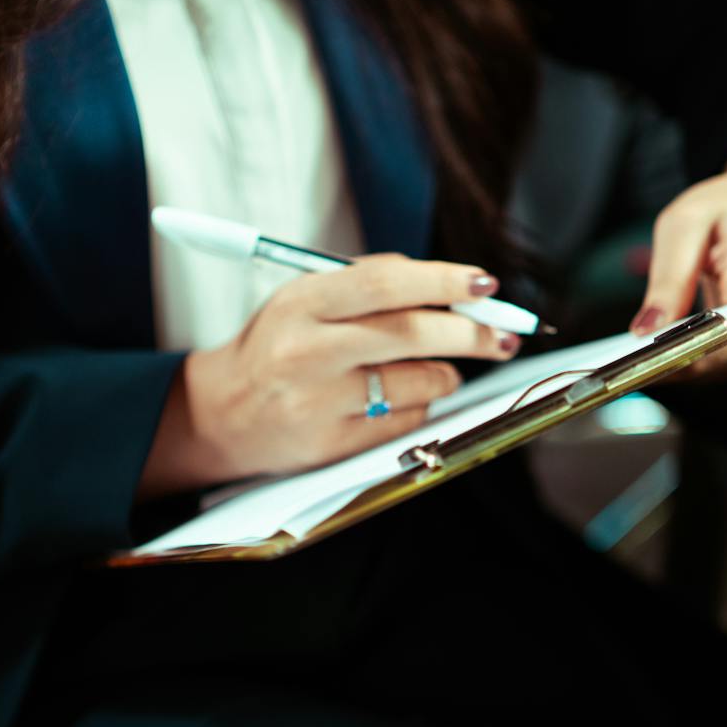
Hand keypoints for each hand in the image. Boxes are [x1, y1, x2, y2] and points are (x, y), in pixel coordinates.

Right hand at [139, 255, 518, 494]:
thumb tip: (451, 285)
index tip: (485, 284)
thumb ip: (368, 286)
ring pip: (419, 382)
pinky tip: (401, 397)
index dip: (442, 281)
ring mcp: (321, 403)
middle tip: (504, 333)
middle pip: (411, 334)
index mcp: (302, 303)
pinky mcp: (333, 444)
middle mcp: (309, 352)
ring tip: (439, 366)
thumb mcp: (304, 299)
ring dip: (447, 372)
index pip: (385, 284)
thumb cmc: (277, 345)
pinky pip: (407, 421)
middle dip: (471, 333)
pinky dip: (421, 405)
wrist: (222, 413)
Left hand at [630, 130, 726, 377]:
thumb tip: (644, 332)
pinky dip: (686, 364)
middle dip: (680, 359)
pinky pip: (717, 369)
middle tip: (627, 364)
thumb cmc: (720, 218)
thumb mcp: (685, 226)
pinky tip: (657, 356)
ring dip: (677, 366)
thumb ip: (669, 278)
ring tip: (636, 359)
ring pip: (720, 369)